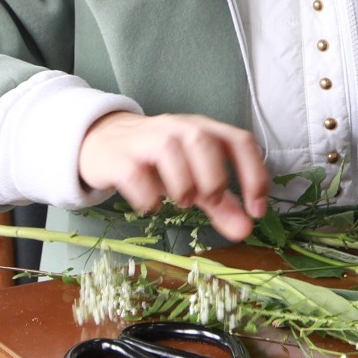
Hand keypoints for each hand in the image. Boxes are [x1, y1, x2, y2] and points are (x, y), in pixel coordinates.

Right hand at [76, 111, 270, 241]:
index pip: (239, 140)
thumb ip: (221, 203)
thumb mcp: (194, 178)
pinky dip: (147, 195)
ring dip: (182, 184)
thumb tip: (246, 229)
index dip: (254, 174)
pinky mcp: (118, 156)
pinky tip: (150, 206)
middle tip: (210, 203)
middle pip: (202, 139)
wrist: (102, 141)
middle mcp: (177, 128)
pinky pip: (133, 172)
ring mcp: (145, 139)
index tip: (256, 210)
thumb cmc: (157, 161)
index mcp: (203, 130)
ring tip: (182, 203)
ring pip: (168, 150)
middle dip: (213, 177)